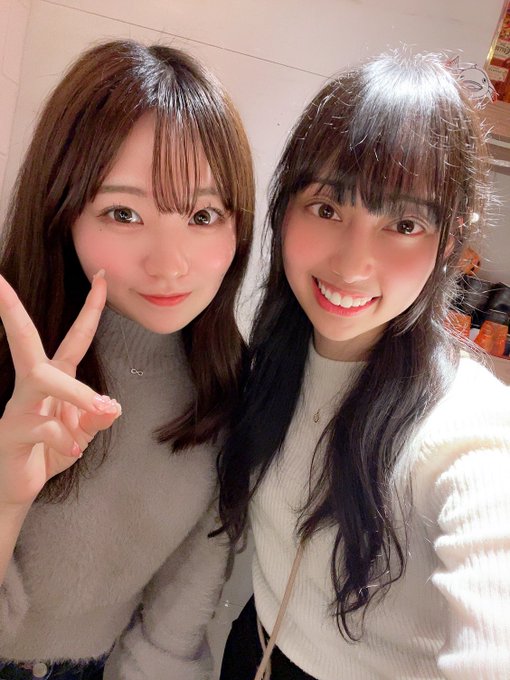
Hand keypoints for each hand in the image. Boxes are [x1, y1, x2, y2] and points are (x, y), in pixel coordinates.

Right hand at [0, 272, 120, 507]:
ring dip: (76, 392)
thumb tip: (112, 407)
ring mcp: (18, 408)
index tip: (102, 278)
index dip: (90, 309)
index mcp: (54, 379)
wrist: (16, 489)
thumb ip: (94, 421)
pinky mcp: (11, 433)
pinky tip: (72, 450)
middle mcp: (32, 387)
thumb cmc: (47, 454)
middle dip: (11, 312)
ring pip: (40, 379)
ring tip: (99, 409)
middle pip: (25, 341)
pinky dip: (63, 439)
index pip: (75, 338)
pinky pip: (41, 427)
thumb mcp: (79, 436)